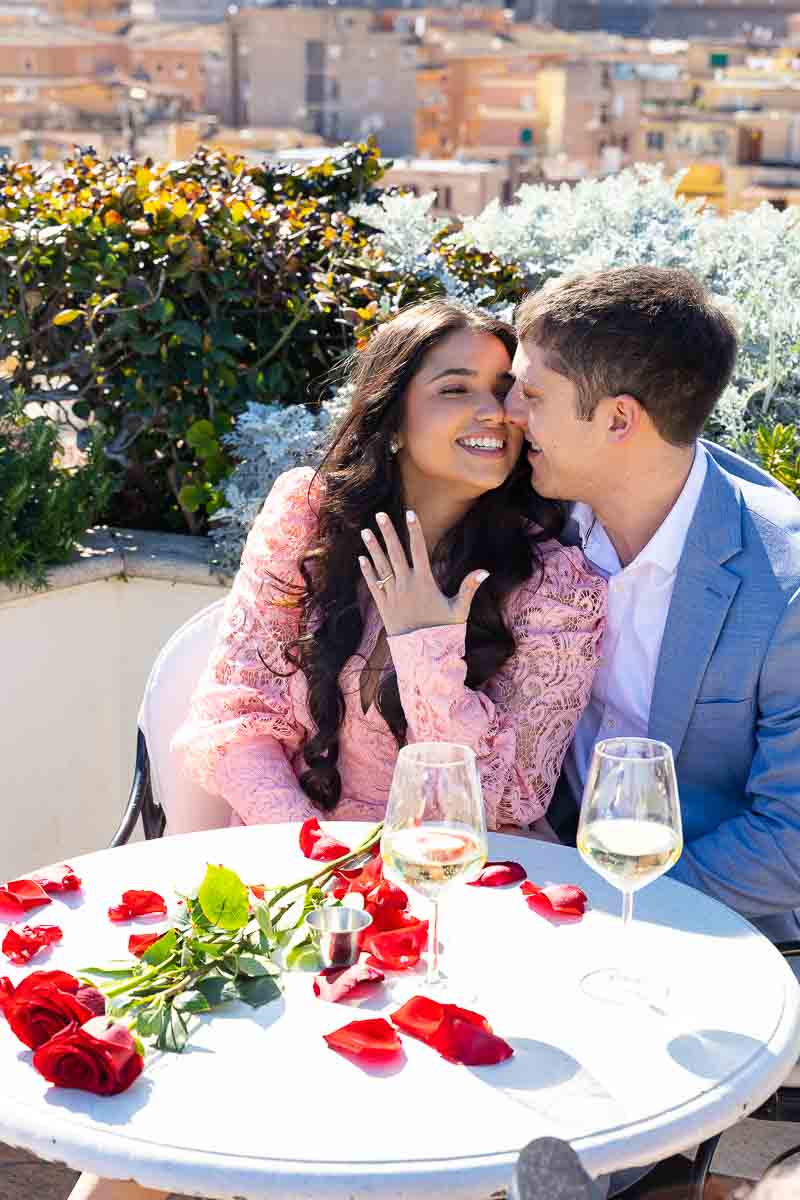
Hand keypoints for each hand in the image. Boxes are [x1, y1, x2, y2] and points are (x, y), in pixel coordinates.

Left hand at [358, 510, 488, 636]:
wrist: (423, 654)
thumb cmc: (443, 631)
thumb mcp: (459, 610)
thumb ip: (469, 588)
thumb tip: (485, 571)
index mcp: (424, 582)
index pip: (419, 550)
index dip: (414, 531)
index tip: (409, 513)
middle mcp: (406, 585)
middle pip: (395, 553)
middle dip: (387, 533)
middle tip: (379, 514)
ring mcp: (393, 595)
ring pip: (381, 567)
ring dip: (373, 548)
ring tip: (365, 531)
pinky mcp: (383, 606)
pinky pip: (374, 585)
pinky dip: (368, 571)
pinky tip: (362, 558)